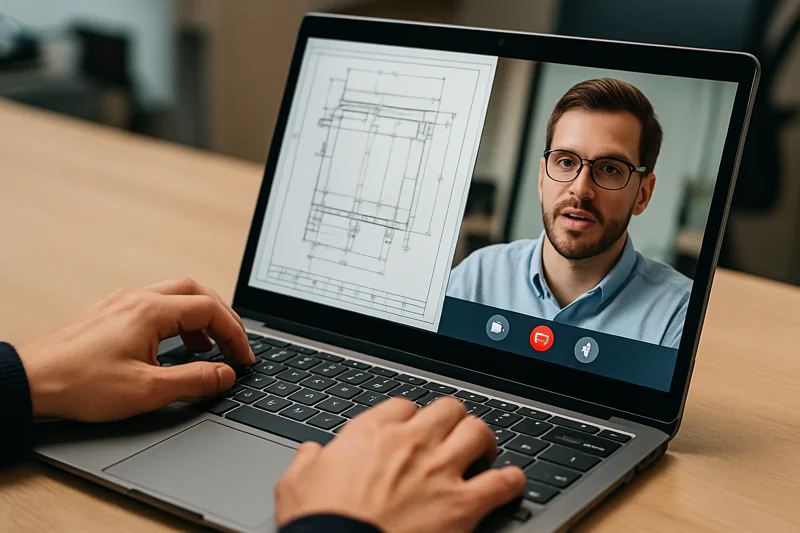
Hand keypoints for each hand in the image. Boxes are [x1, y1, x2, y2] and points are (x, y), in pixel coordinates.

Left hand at [17, 278, 254, 421]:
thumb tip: (225, 375)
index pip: (210, 309)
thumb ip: (194, 380)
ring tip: (211, 346)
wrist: (32, 382)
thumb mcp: (147, 390)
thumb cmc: (80, 384)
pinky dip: (179, 320)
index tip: (243, 357)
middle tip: (235, 344)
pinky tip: (178, 344)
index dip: (235, 333)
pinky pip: (157, 304)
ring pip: (177, 295)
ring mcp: (123, 302)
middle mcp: (138, 298)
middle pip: (197, 292)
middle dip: (223, 317)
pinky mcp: (112, 312)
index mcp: (150, 311)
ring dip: (201, 317)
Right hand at [275, 397, 526, 532]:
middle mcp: (411, 443)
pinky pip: (502, 482)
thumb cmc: (318, 523)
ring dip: (482, 440)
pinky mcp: (462, 505)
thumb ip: (308, 461)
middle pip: (447, 408)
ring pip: (478, 432)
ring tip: (482, 451)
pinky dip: (511, 480)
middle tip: (450, 435)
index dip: (410, 417)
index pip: (403, 405)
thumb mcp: (295, 484)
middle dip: (451, 420)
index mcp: (372, 433)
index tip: (410, 430)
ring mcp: (440, 471)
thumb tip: (311, 454)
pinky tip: (510, 482)